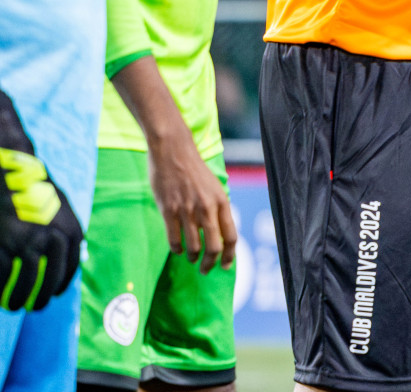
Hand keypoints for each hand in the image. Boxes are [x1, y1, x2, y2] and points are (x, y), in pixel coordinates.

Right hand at [0, 147, 82, 309]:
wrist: (12, 174)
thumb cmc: (36, 190)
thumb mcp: (62, 207)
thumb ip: (67, 231)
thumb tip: (73, 256)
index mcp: (70, 232)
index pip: (68, 269)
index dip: (60, 285)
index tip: (53, 295)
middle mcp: (51, 239)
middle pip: (48, 282)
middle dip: (40, 299)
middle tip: (33, 308)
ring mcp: (25, 242)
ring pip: (24, 284)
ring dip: (18, 299)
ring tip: (13, 306)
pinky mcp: (2, 244)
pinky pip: (1, 275)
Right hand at [145, 125, 236, 273]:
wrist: (173, 151)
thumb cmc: (194, 170)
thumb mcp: (214, 187)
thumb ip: (218, 208)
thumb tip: (221, 233)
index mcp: (222, 201)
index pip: (231, 236)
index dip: (230, 255)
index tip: (226, 266)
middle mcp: (207, 207)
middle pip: (214, 247)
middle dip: (211, 263)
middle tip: (206, 270)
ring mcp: (187, 210)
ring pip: (194, 246)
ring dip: (193, 258)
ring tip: (191, 259)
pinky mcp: (168, 210)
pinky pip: (174, 239)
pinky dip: (177, 249)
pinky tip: (178, 250)